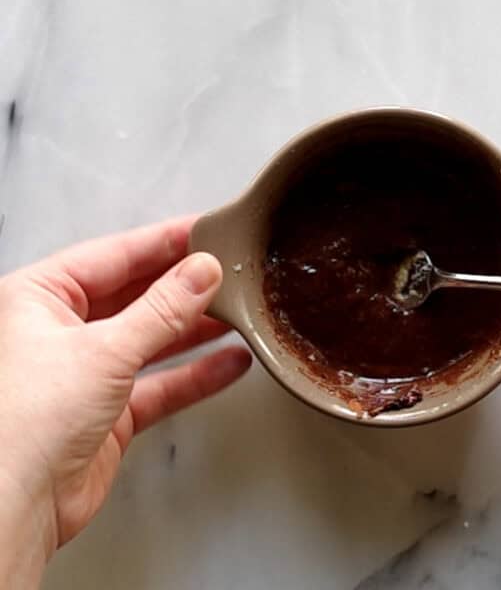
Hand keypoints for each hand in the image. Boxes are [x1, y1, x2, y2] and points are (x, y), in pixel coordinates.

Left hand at [0, 217, 250, 587]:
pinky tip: (229, 362)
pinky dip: (197, 374)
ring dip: (196, 329)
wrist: (12, 510)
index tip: (205, 232)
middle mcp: (63, 331)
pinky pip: (162, 382)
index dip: (164, 242)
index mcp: (41, 298)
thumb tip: (200, 273)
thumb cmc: (20, 425)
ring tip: (237, 312)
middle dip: (184, 286)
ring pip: (153, 338)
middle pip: (137, 295)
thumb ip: (161, 310)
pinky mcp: (110, 411)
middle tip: (227, 272)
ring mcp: (89, 372)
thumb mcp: (103, 350)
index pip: (115, 255)